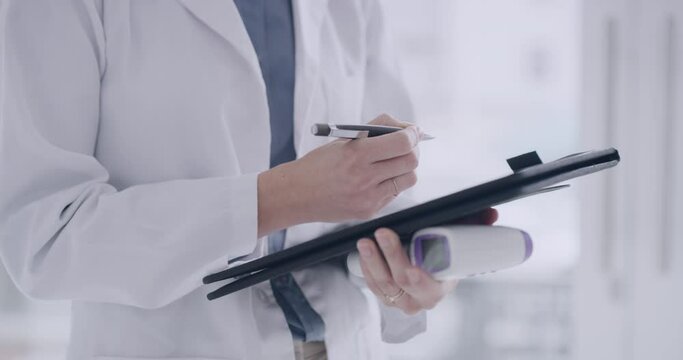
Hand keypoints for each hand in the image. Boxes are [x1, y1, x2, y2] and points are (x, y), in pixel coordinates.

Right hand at [257, 114, 420, 235]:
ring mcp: (368, 197)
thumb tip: (408, 128)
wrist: (296, 194)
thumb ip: (376, 128)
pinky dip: (392, 183)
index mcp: (356, 153)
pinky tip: (376, 179)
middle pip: (411, 161)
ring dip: (405, 168)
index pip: (402, 142)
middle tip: (406, 145)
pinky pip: (394, 193)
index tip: (412, 131)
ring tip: (391, 163)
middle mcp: (364, 177)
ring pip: (408, 179)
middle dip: (413, 149)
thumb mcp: (344, 138)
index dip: (413, 134)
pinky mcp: (369, 211)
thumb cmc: (320, 163)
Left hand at [356, 208, 498, 314]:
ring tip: (365, 241)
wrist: (429, 273)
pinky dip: (366, 267)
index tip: (410, 267)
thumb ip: (475, 225)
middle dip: (390, 257)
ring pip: (382, 283)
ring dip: (372, 261)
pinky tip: (362, 252)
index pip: (426, 287)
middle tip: (383, 234)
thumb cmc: (444, 257)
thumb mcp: (459, 242)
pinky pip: (372, 284)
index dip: (418, 279)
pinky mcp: (384, 295)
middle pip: (400, 282)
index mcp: (437, 290)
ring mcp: (398, 300)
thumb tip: (491, 213)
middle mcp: (417, 300)